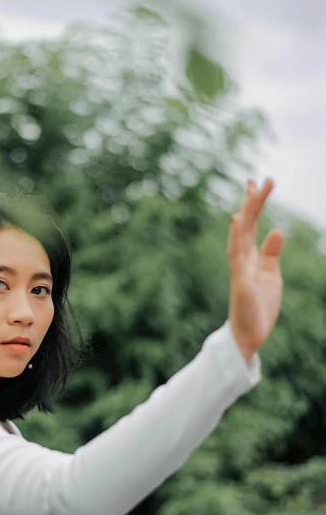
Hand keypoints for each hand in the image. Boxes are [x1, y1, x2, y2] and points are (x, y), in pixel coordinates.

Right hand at [228, 177, 284, 363]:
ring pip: (241, 234)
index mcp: (250, 257)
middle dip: (252, 202)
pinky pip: (237, 255)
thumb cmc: (258, 307)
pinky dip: (236, 237)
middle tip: (256, 178)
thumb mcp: (271, 276)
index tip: (258, 183)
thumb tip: (278, 229)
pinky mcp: (240, 281)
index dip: (255, 204)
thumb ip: (271, 253)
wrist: (249, 336)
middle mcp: (241, 258)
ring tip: (250, 190)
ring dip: (246, 212)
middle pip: (246, 224)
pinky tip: (237, 220)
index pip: (252, 225)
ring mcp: (239, 268)